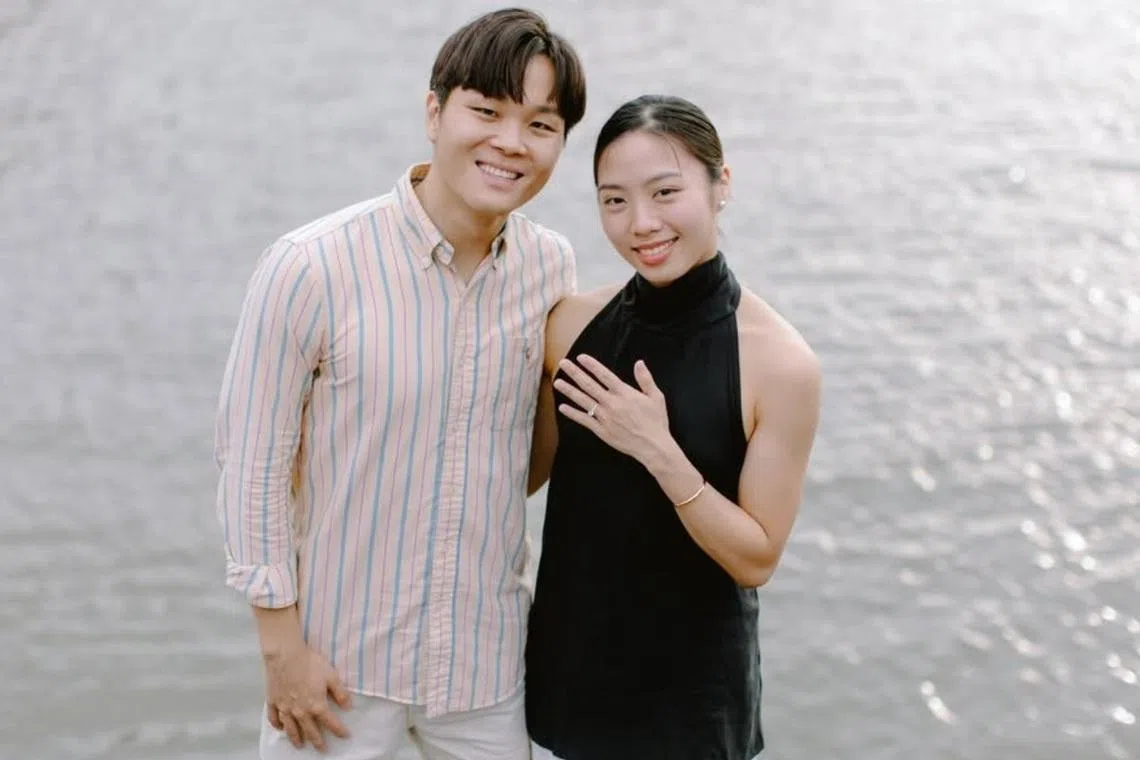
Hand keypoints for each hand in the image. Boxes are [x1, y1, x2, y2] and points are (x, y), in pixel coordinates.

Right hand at [263, 641, 351, 751]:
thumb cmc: (310, 663)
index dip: (339, 731)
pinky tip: (280, 728)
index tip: (345, 736)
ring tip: (300, 746)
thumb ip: (340, 693)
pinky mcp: (273, 702)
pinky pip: (274, 719)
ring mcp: (285, 708)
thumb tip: (348, 707)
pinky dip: (277, 726)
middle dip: (317, 742)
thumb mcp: (331, 676)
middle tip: (322, 750)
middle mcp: (300, 712)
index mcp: (316, 706)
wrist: (285, 655)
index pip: (331, 723)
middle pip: (310, 731)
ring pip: (291, 729)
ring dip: (296, 739)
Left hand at [554, 355, 671, 463]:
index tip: (580, 357)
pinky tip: (562, 407)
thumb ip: (645, 379)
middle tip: (563, 364)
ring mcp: (605, 417)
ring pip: (583, 401)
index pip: (604, 375)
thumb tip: (639, 362)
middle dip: (575, 373)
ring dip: (569, 390)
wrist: (652, 446)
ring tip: (558, 382)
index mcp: (624, 393)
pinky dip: (573, 413)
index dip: (592, 365)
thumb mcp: (656, 397)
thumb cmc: (656, 421)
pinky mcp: (601, 430)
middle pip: (589, 385)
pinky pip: (584, 420)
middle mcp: (612, 403)